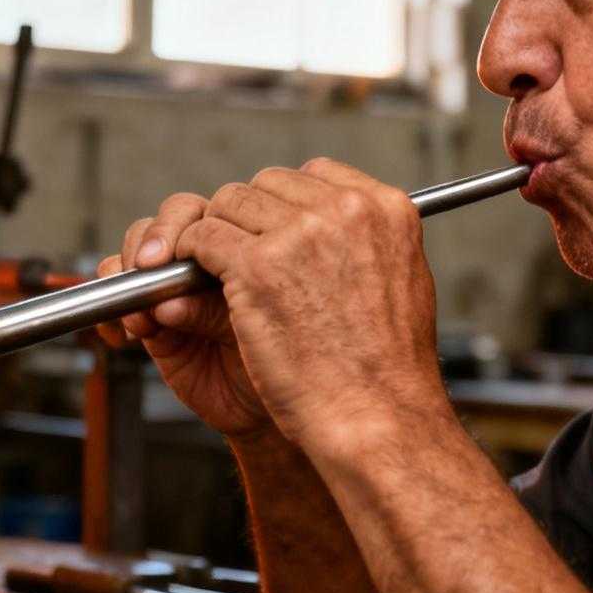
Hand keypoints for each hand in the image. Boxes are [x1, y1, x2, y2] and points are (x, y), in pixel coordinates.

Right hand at [95, 194, 269, 439]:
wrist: (272, 408)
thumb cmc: (287, 362)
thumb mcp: (258, 330)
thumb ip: (214, 311)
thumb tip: (168, 306)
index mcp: (242, 246)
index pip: (203, 214)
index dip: (179, 228)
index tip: (170, 254)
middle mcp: (206, 260)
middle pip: (164, 224)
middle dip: (149, 244)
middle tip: (147, 268)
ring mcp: (174, 288)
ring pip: (134, 258)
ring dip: (127, 281)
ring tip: (142, 320)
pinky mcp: (150, 320)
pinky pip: (114, 304)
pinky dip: (109, 315)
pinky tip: (123, 334)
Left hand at [176, 158, 447, 455]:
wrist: (378, 417)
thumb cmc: (386, 371)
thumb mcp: (402, 285)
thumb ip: (367, 244)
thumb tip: (332, 228)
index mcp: (386, 209)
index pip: (315, 175)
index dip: (285, 205)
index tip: (273, 232)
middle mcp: (345, 210)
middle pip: (266, 185)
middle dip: (247, 219)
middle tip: (237, 257)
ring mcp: (298, 234)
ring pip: (228, 205)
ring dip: (216, 236)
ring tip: (215, 273)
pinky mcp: (255, 266)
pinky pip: (203, 237)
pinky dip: (190, 256)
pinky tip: (194, 282)